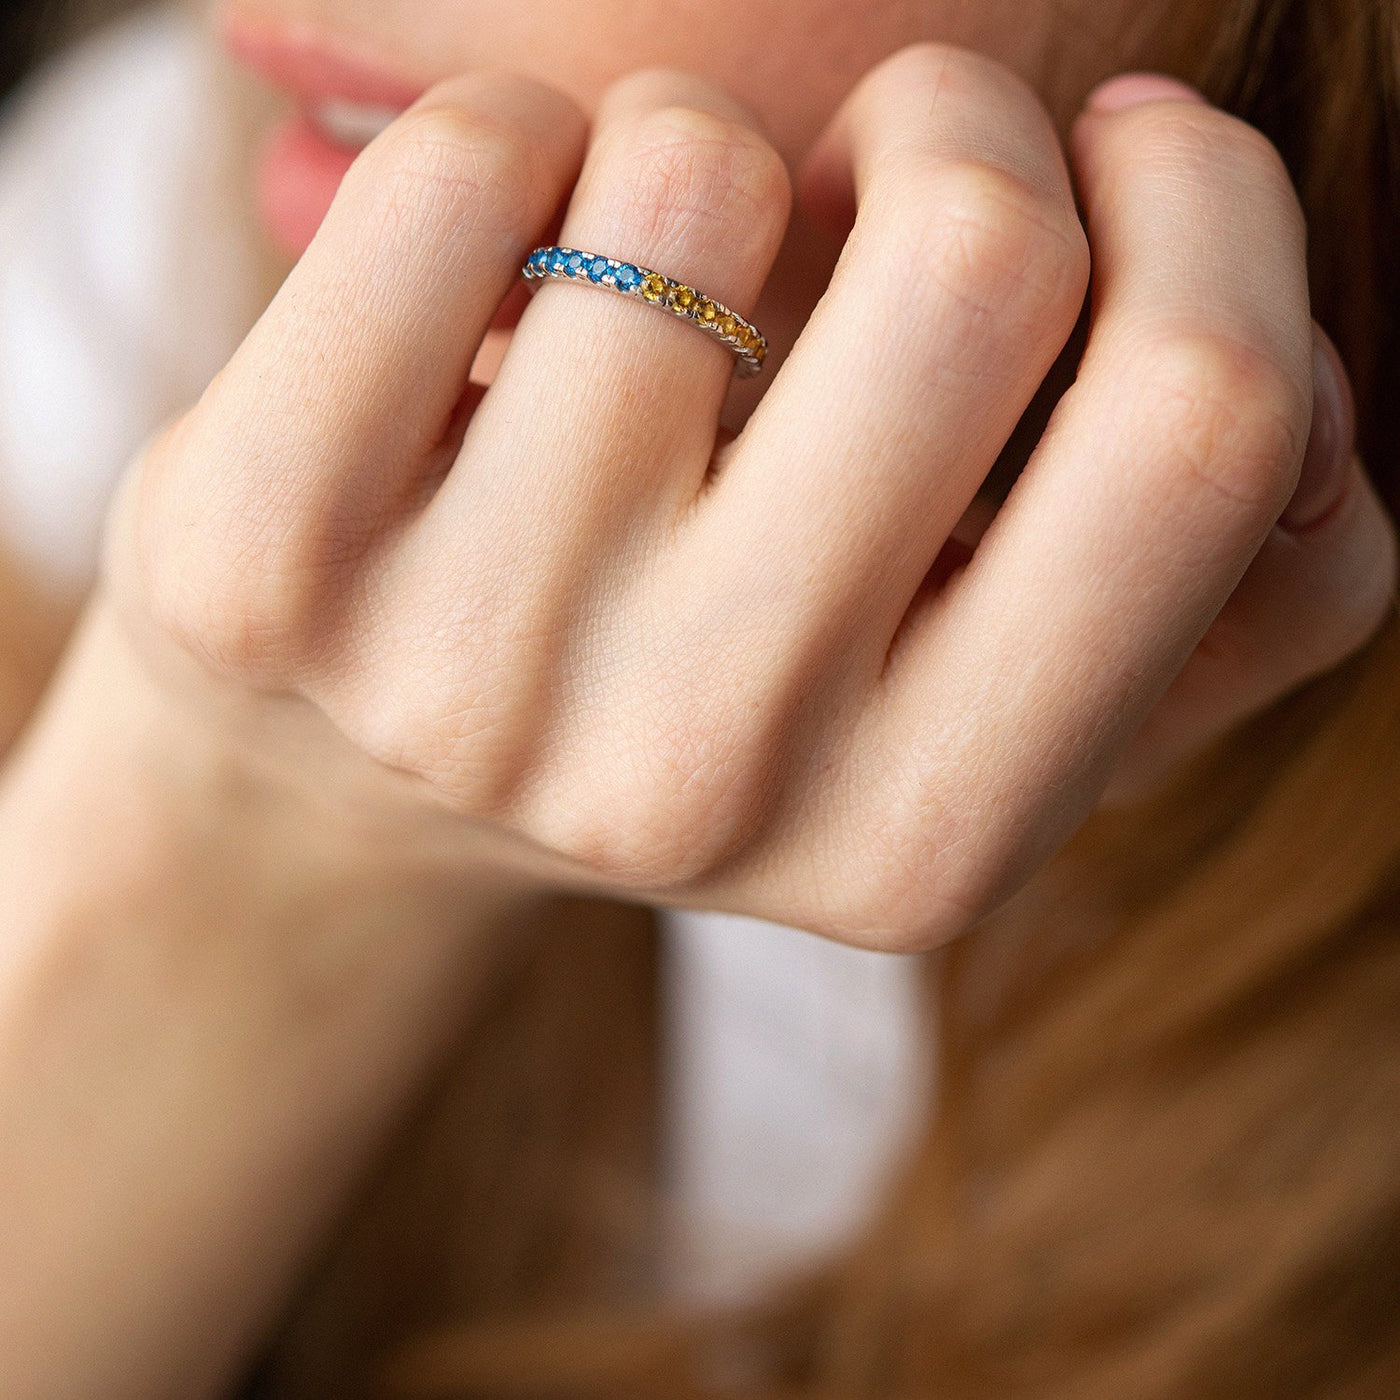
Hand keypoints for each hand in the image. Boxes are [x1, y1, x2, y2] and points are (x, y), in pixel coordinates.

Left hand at [99, 47, 1395, 949]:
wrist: (353, 789)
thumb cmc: (700, 714)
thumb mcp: (976, 715)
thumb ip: (1220, 600)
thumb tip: (1321, 403)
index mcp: (923, 839)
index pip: (1207, 432)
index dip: (1214, 219)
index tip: (1121, 166)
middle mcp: (699, 778)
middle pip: (975, 256)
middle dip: (960, 127)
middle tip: (875, 176)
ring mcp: (466, 674)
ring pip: (690, 171)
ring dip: (703, 159)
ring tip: (647, 298)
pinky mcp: (266, 553)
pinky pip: (460, 162)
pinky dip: (508, 137)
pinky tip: (494, 268)